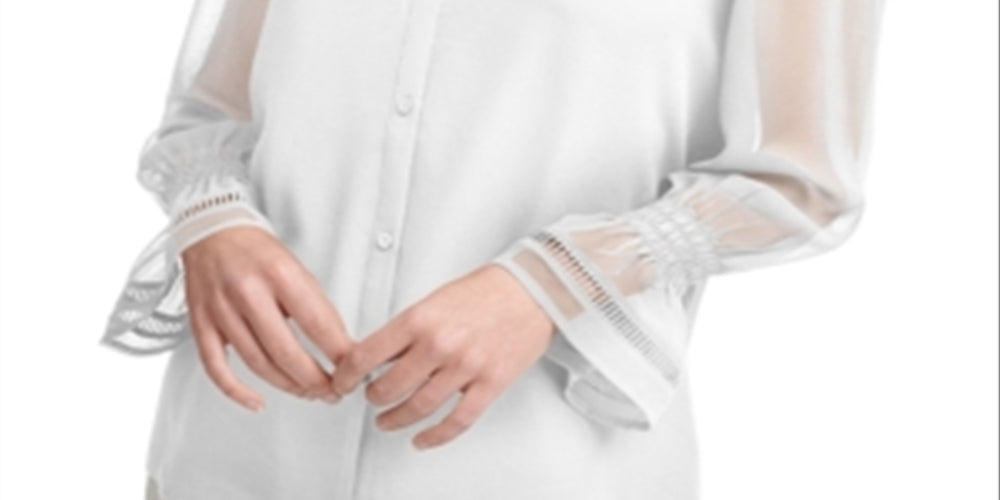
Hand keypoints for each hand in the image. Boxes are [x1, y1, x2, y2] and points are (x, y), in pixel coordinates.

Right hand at [182, 226, 353, 411]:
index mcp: (279, 274)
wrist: (212, 233)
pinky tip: (257, 401)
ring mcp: (221, 310)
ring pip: (258, 364)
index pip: (318, 324)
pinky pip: (216, 368)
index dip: (340, 356)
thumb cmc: (257, 252)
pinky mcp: (201, 324)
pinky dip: (237, 391)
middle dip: (316, 381)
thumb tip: (341, 347)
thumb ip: (316, 306)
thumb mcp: (298, 268)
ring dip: (288, 387)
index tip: (354, 370)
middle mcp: (248, 292)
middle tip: (334, 391)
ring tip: (309, 393)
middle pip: (287, 353)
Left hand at [329, 263, 556, 449]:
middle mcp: (440, 345)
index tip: (343, 381)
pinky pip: (457, 421)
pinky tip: (422, 439)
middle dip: (373, 398)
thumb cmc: (489, 290)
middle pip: (388, 387)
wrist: (534, 290)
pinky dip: (435, 436)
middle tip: (370, 398)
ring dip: (396, 419)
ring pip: (418, 408)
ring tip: (387, 421)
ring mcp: (465, 367)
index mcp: (421, 319)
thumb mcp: (435, 299)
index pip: (367, 355)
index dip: (347, 375)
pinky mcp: (489, 384)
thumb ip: (408, 329)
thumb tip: (381, 354)